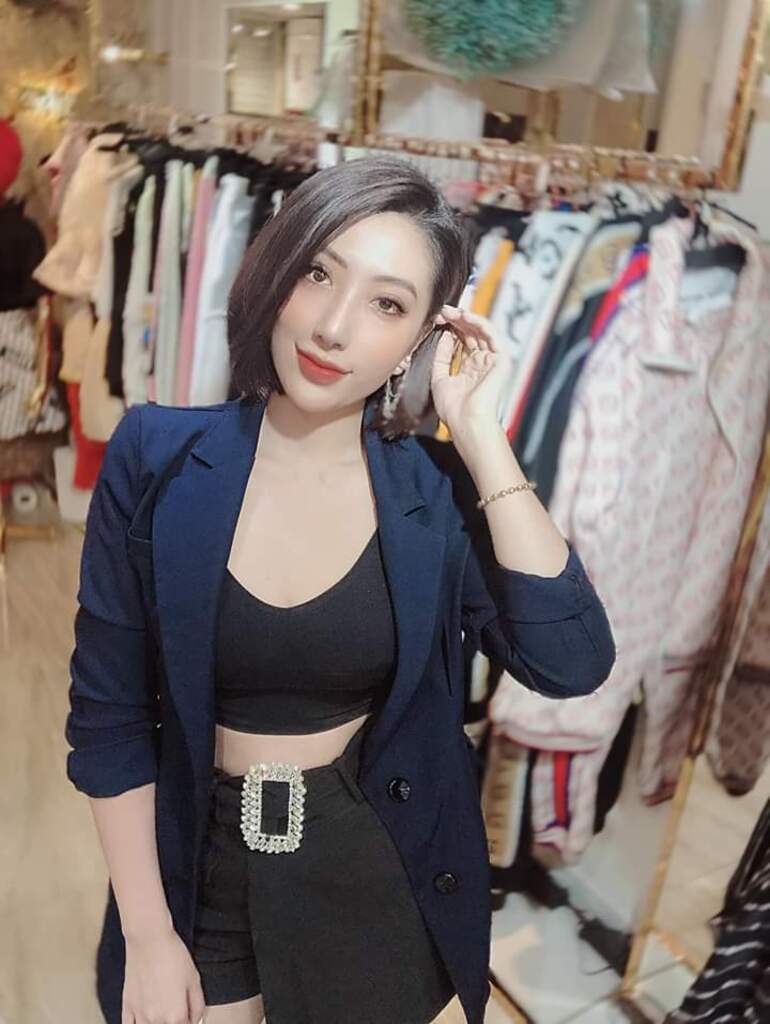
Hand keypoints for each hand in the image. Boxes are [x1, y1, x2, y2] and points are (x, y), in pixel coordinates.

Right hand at [122, 926, 205, 1023]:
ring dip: (157, 1023)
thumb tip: (197, 1019)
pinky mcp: (127, 1007)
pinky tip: (144, 1019)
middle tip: (176, 1007)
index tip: (189, 1014)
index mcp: (176, 1016)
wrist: (149, 940)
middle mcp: (156, 1020)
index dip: (189, 1020)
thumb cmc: (172, 955)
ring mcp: (139, 1015)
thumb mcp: (195, 979)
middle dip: (175, 1020)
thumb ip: (198, 1005)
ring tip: (162, 1011)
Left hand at [430, 305, 511, 442]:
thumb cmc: (454, 409)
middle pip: (471, 334)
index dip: (451, 328)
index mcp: (470, 368)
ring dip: (465, 318)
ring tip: (450, 312)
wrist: (466, 422)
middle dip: (456, 320)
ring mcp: (492, 361)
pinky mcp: (501, 359)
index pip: (462, 341)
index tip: (437, 319)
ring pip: (481, 331)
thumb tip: (444, 336)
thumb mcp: (440, 377)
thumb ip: (442, 356)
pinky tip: (464, 317)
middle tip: (442, 311)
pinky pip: (491, 335)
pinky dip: (478, 323)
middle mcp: (482, 363)